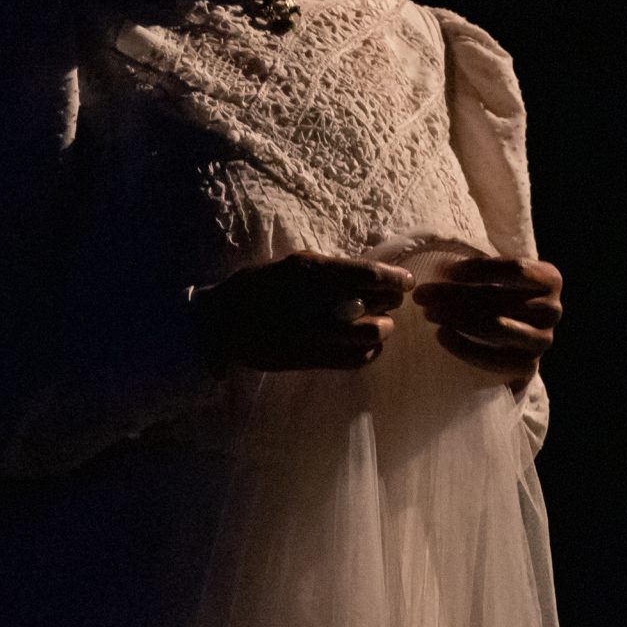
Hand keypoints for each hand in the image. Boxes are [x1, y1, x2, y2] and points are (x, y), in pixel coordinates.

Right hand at [195, 251, 414, 373]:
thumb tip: (366, 274)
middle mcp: (313, 303)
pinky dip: (370, 352)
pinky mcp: (309, 360)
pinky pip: (355, 360)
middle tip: (391, 302)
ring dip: (382, 329)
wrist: (220, 323)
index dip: (394, 279)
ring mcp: (312, 335)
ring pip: (370, 336)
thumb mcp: (288, 265)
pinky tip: (367, 345)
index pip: (367, 275)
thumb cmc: (255, 287)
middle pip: (376, 307)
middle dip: (390, 305)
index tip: (406, 281)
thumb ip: (325, 270)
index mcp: (308, 272)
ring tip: (378, 324)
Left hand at [411, 257, 561, 387]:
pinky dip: (464, 347)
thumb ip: (473, 271)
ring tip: (429, 313)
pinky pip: (493, 358)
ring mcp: (542, 340)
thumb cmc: (500, 298)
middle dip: (455, 295)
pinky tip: (441, 335)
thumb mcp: (494, 278)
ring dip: (457, 319)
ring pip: (496, 326)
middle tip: (423, 295)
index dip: (478, 269)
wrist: (516, 340)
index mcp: (550, 279)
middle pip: (500, 298)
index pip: (515, 269)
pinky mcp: (528, 366)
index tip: (446, 272)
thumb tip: (438, 269)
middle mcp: (552, 309)